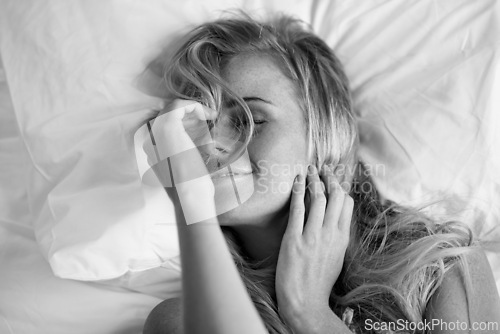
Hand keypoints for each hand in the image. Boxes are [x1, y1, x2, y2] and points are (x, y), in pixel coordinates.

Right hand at [149, 99, 218, 223]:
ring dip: (193, 109)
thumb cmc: (192, 184)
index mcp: (153, 149)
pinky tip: (208, 114)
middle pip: (169, 115)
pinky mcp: (168, 125)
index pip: (167, 125)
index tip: (203, 124)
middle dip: (190, 115)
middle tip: (208, 118)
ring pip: (173, 108)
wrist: (191, 192)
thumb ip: (187, 150)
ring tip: (210, 115)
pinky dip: (195, 106)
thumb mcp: (188, 164)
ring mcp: (157, 131)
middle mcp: (151, 139)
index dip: (186, 122)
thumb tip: (204, 140)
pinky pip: (179, 105)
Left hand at [276, 164, 353, 327]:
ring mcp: (313, 236)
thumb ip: (337, 237)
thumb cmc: (319, 281)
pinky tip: (297, 181)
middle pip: (335, 197)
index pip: (347, 204)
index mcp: (342, 238)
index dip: (340, 187)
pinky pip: (298, 209)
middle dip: (329, 178)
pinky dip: (299, 191)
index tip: (333, 178)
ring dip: (314, 180)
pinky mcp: (294, 239)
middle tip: (322, 168)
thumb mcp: (337, 257)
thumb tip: (336, 221)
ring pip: (319, 199)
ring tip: (309, 170)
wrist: (305, 301)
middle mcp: (330, 234)